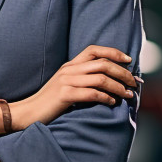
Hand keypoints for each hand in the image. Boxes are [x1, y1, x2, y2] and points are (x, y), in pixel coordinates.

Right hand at [10, 45, 139, 129]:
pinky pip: (92, 94)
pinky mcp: (65, 95)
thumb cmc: (49, 102)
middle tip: (133, 83)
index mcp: (70, 65)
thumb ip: (81, 79)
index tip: (129, 60)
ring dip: (118, 87)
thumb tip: (106, 81)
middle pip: (103, 64)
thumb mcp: (65, 85)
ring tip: (127, 95)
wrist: (27, 112)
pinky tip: (112, 103)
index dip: (114, 52)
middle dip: (123, 73)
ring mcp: (66, 81)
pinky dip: (106, 98)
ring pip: (101, 79)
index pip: (94, 50)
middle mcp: (69, 70)